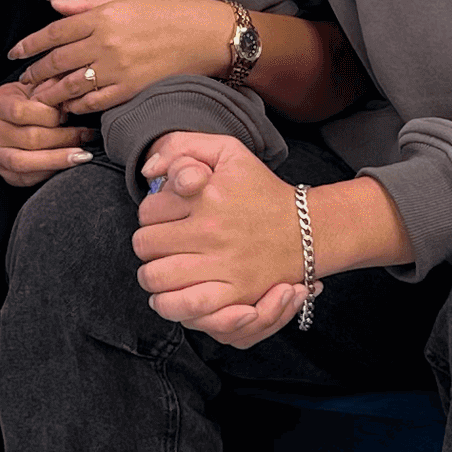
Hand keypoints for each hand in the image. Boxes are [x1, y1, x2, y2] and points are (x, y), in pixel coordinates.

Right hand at [0, 76, 93, 187]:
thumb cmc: (14, 102)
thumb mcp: (26, 88)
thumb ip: (46, 90)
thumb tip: (73, 94)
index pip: (20, 111)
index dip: (48, 114)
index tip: (68, 114)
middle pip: (29, 139)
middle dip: (63, 138)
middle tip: (85, 135)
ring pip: (27, 163)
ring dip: (59, 160)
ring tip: (83, 155)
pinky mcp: (5, 174)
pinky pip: (29, 178)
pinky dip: (51, 172)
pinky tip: (68, 165)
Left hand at [9, 0, 235, 116]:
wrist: (209, 35)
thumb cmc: (170, 11)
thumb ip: (84, 3)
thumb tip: (52, 2)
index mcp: (102, 17)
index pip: (54, 32)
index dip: (30, 45)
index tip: (15, 53)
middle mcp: (104, 43)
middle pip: (57, 61)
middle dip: (35, 73)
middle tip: (23, 81)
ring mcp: (117, 68)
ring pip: (71, 85)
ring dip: (50, 94)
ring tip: (39, 99)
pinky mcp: (131, 89)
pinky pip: (95, 101)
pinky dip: (78, 105)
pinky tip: (69, 107)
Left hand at [131, 131, 308, 345]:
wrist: (305, 229)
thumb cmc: (261, 190)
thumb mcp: (227, 151)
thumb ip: (182, 146)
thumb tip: (148, 171)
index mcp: (206, 194)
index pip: (148, 211)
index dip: (151, 214)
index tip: (166, 217)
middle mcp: (211, 230)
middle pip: (145, 245)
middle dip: (148, 244)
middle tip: (163, 243)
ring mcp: (222, 264)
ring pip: (156, 277)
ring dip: (152, 274)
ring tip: (162, 268)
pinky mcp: (235, 292)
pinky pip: (185, 305)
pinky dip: (168, 304)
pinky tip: (167, 295)